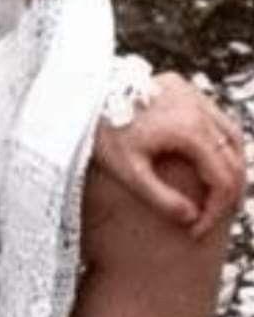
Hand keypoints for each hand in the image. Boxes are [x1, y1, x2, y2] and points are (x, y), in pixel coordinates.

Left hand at [93, 71, 246, 240]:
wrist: (82, 93)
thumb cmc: (103, 133)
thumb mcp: (128, 171)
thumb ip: (160, 198)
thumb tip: (192, 218)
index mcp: (189, 129)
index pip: (222, 179)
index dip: (216, 211)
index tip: (196, 230)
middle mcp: (198, 107)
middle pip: (234, 159)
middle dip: (226, 194)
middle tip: (209, 218)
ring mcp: (193, 93)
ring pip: (231, 136)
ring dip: (230, 166)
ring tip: (214, 196)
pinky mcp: (184, 86)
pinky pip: (216, 118)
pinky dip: (220, 143)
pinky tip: (208, 163)